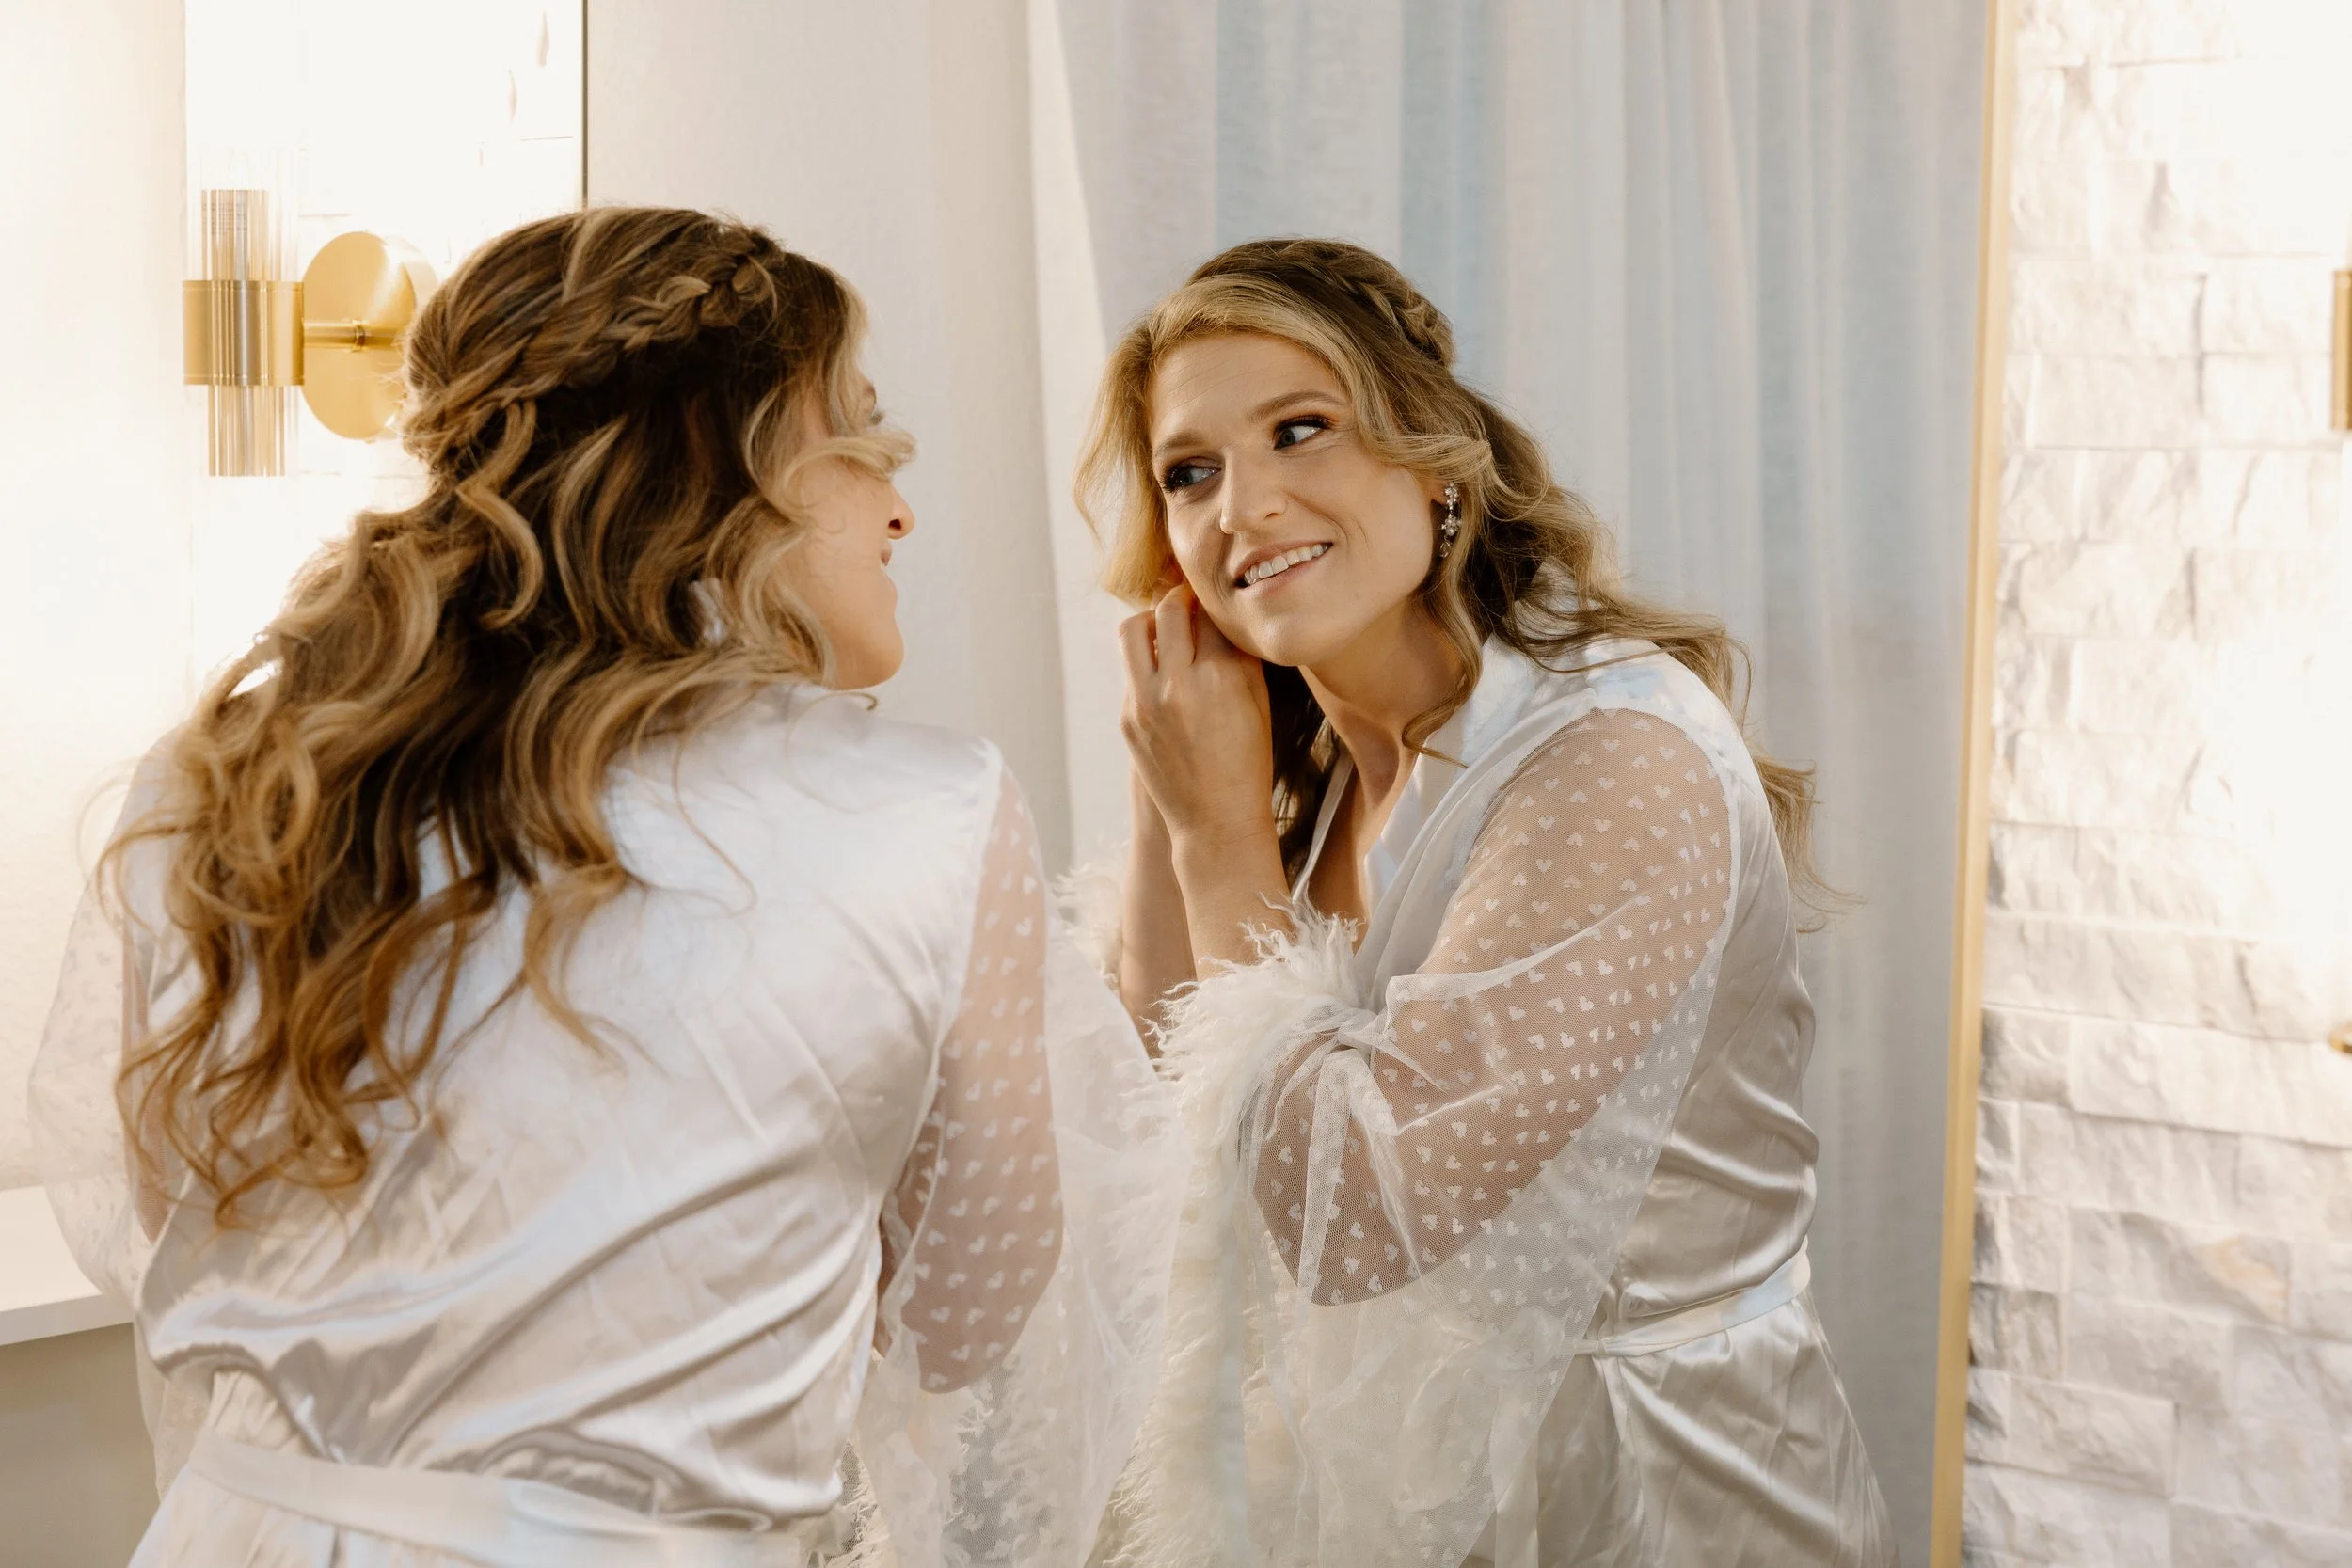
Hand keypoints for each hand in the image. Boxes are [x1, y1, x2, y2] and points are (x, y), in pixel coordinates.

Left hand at [1118, 584, 1277, 853]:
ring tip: (1168, 629)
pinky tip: (1165, 674)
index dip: (1214, 602)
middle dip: (1180, 599)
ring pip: (1133, 630)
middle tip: (1190, 602)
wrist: (1216, 822)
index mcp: (1221, 678)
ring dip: (1150, 620)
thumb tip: (1224, 616)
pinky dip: (1147, 663)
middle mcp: (1179, 685)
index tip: (1217, 599)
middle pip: (1169, 609)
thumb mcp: (1259, 704)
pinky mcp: (1127, 718)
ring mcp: (1145, 702)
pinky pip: (1131, 671)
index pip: (1210, 613)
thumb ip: (1240, 657)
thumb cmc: (1248, 763)